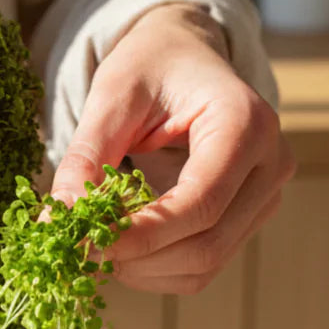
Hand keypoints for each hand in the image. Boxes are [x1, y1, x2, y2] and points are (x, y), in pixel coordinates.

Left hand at [50, 4, 294, 293]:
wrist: (185, 58)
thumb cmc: (151, 67)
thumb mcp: (113, 97)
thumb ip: (86, 156)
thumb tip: (58, 219)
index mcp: (245, 121)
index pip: (200, 201)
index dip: (143, 234)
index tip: (88, 244)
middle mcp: (270, 163)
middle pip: (207, 242)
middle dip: (140, 258)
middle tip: (83, 250)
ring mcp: (266, 194)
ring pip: (206, 263)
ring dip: (146, 270)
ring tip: (100, 247)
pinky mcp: (250, 216)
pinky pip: (205, 266)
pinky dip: (159, 270)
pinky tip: (125, 249)